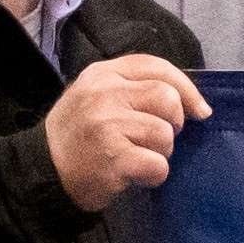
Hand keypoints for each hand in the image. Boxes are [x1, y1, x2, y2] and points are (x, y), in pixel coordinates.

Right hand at [46, 54, 208, 214]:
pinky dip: (153, 176)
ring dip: (160, 152)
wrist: (44, 171)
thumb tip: (190, 101)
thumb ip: (133, 88)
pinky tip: (134, 176)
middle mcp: (104, 94)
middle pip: (166, 98)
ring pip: (164, 135)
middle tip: (158, 138)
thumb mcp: (95, 95)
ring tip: (137, 157)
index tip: (200, 110)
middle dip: (173, 122)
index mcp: (102, 73)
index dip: (186, 88)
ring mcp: (107, 125)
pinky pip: (158, 165)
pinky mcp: (113, 158)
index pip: (156, 66)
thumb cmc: (78, 135)